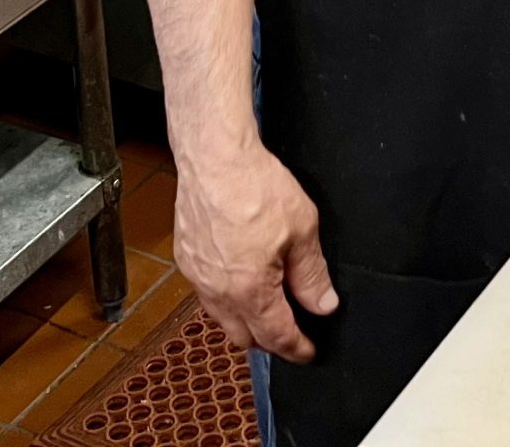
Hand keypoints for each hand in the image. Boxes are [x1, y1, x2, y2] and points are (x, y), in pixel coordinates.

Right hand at [173, 141, 338, 361]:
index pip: (277, 336)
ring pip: (222, 318)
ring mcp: (197, 276)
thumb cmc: (254, 186)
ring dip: (244, 318)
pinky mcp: (186, 258)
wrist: (214, 158)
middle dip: (270, 339)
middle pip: (245, 337)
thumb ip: (312, 274)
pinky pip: (207, 292)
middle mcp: (219, 292)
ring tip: (267, 301)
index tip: (308, 352)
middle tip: (291, 326)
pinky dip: (226, 295)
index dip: (297, 349)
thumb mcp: (302, 229)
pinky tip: (240, 275)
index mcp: (250, 291)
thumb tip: (323, 303)